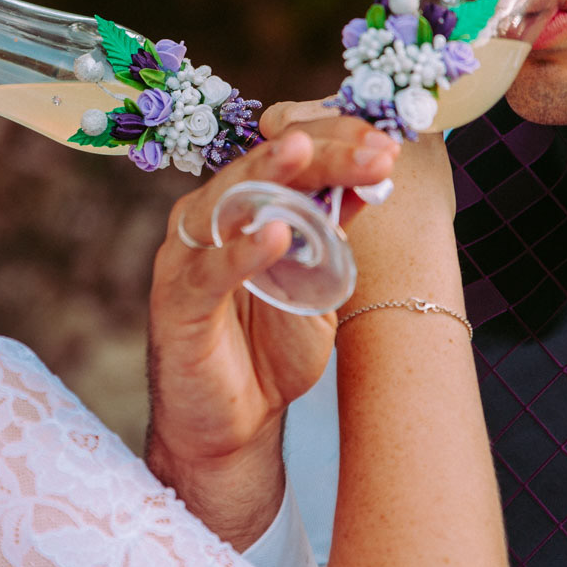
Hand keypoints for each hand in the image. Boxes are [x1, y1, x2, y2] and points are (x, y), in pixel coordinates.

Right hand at [144, 114, 398, 548]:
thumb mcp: (316, 281)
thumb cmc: (269, 346)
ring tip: (307, 155)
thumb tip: (375, 178)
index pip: (289, 151)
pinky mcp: (178, 302)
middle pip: (264, 165)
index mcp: (243, 203)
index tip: (388, 144)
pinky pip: (208, 270)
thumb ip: (332, 233)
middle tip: (372, 149)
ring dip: (270, 175)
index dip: (338, 140)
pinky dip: (240, 252)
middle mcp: (210, 217)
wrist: (233, 425)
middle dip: (322, 151)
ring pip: (227, 201)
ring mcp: (188, 256)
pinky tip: (274, 234)